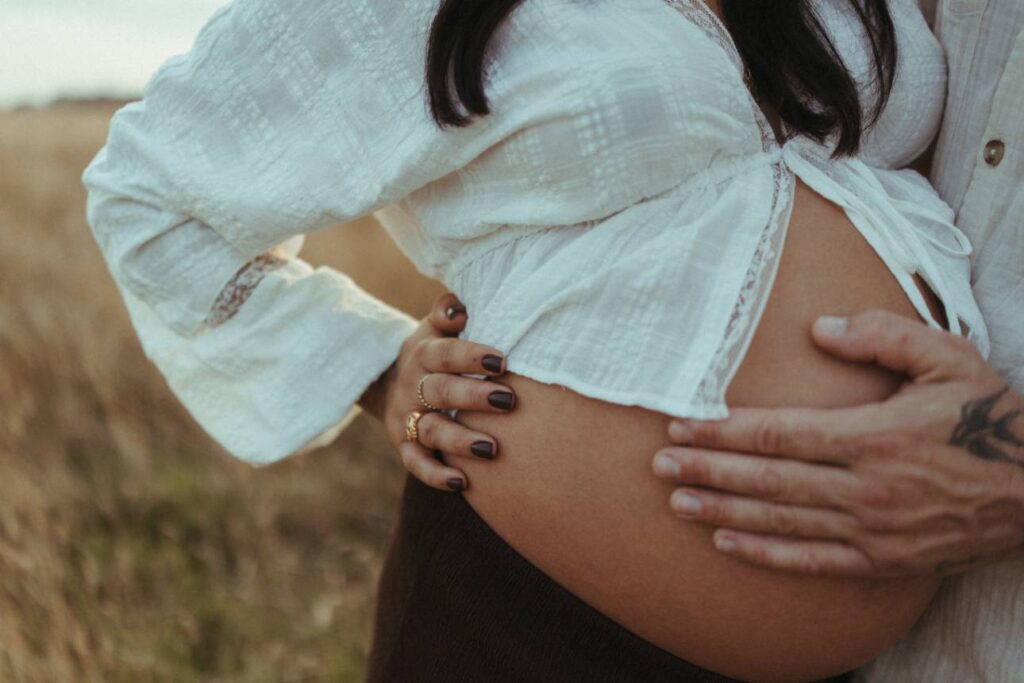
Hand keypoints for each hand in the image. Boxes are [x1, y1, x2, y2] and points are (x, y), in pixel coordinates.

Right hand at [359, 293, 514, 491]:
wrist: (386, 383)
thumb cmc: (432, 352)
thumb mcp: (433, 328)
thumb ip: (447, 313)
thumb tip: (459, 308)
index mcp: (423, 355)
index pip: (446, 354)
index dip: (471, 357)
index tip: (501, 362)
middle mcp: (412, 387)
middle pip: (441, 392)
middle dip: (474, 397)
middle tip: (508, 401)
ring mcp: (407, 419)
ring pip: (432, 430)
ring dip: (461, 440)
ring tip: (493, 449)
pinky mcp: (405, 446)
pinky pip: (417, 463)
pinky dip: (436, 474)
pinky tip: (462, 483)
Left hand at [652, 310, 1023, 576]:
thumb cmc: (989, 417)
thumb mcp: (948, 358)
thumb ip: (882, 336)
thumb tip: (818, 327)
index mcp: (874, 435)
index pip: (778, 434)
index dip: (723, 431)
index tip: (680, 426)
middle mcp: (866, 487)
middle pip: (767, 479)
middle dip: (707, 471)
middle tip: (658, 466)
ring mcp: (873, 529)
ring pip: (781, 521)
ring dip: (723, 512)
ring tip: (677, 503)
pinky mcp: (883, 560)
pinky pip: (813, 561)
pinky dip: (767, 554)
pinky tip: (727, 544)